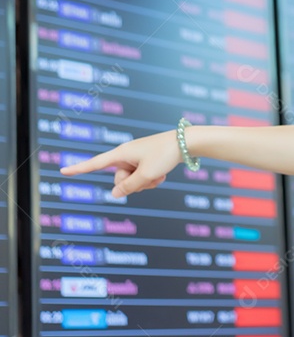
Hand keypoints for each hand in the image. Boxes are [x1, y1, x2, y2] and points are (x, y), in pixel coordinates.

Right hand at [59, 130, 184, 197]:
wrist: (187, 142)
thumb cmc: (165, 155)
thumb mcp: (147, 175)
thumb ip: (129, 187)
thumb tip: (114, 194)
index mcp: (121, 153)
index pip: (95, 163)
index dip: (79, 169)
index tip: (62, 171)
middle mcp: (126, 155)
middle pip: (119, 180)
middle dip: (133, 184)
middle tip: (149, 177)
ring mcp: (137, 158)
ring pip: (133, 181)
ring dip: (145, 183)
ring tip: (159, 175)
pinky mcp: (146, 161)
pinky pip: (143, 177)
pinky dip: (152, 179)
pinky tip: (163, 175)